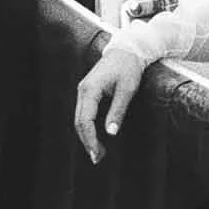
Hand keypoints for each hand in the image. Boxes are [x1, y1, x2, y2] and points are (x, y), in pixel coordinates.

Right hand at [74, 36, 151, 161]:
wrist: (127, 50)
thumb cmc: (129, 67)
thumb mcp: (127, 89)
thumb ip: (118, 110)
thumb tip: (111, 133)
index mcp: (90, 90)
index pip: (85, 120)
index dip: (90, 139)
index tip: (98, 154)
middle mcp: (83, 91)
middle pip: (79, 122)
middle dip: (87, 141)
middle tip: (98, 158)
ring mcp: (84, 91)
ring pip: (80, 118)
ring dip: (87, 136)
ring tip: (99, 152)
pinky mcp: (88, 92)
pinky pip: (84, 113)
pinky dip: (89, 127)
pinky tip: (97, 137)